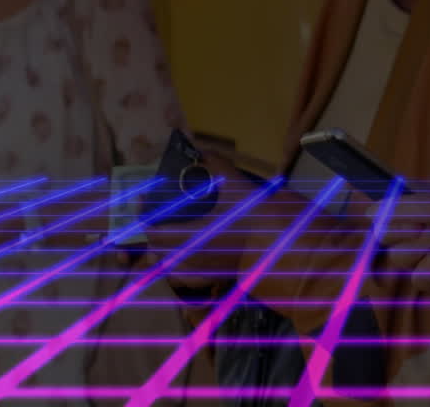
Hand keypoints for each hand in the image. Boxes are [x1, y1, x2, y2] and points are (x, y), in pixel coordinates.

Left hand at [144, 148, 269, 292]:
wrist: (284, 246)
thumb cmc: (258, 215)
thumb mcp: (238, 186)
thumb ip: (217, 165)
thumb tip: (202, 149)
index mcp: (192, 235)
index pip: (153, 230)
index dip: (145, 215)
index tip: (145, 199)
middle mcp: (192, 257)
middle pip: (157, 248)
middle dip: (154, 231)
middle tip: (160, 214)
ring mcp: (202, 272)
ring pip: (168, 265)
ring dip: (164, 250)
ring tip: (171, 235)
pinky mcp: (213, 280)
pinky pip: (184, 278)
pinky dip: (178, 268)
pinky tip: (185, 257)